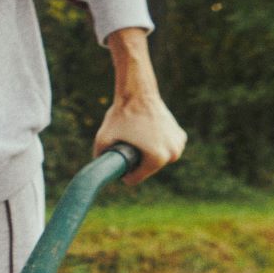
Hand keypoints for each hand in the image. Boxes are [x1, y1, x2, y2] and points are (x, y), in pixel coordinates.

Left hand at [95, 29, 186, 183]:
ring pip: (156, 160)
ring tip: (137, 141)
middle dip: (136, 162)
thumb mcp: (102, 139)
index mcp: (157, 158)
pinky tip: (148, 138)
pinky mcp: (180, 137)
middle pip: (146, 170)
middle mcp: (172, 154)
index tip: (117, 161)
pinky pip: (165, 149)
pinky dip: (157, 146)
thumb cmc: (121, 116)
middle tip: (127, 146)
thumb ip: (98, 156)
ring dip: (147, 156)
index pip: (135, 179)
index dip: (123, 173)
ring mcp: (178, 145)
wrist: (138, 93)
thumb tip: (93, 172)